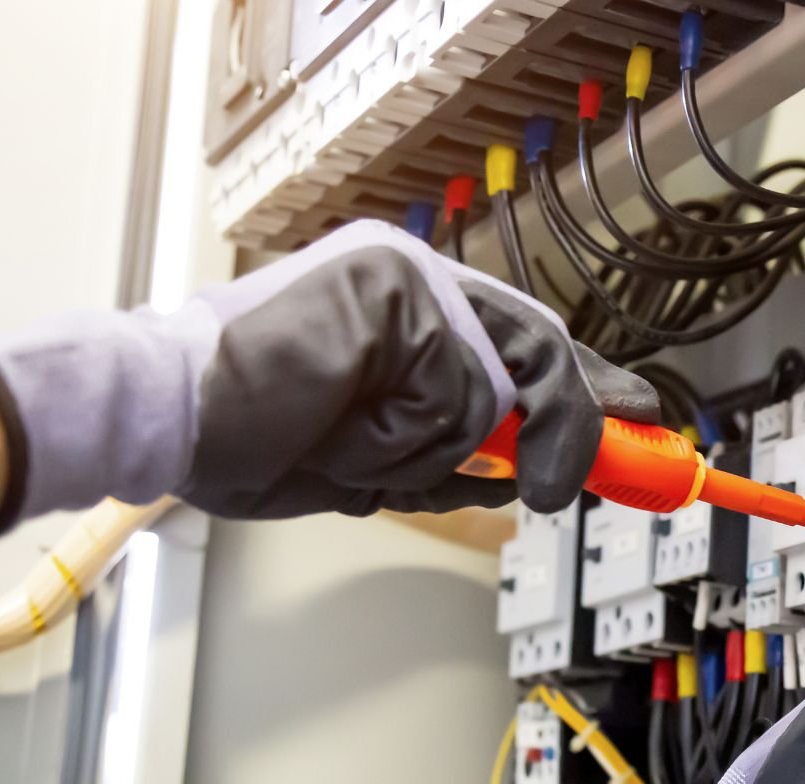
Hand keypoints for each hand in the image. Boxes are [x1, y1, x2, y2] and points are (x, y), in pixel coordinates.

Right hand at [0, 220, 656, 520]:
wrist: (166, 417)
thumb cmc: (252, 437)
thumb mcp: (381, 460)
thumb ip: (457, 454)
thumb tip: (531, 471)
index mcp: (407, 310)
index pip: (525, 341)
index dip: (588, 387)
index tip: (638, 419)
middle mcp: (415, 280)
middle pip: (540, 351)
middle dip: (571, 427)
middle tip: (573, 484)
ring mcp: (409, 278)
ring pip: (491, 396)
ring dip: (428, 454)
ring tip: (348, 447)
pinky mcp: (398, 293)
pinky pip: (450, 399)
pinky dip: (402, 439)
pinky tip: (340, 427)